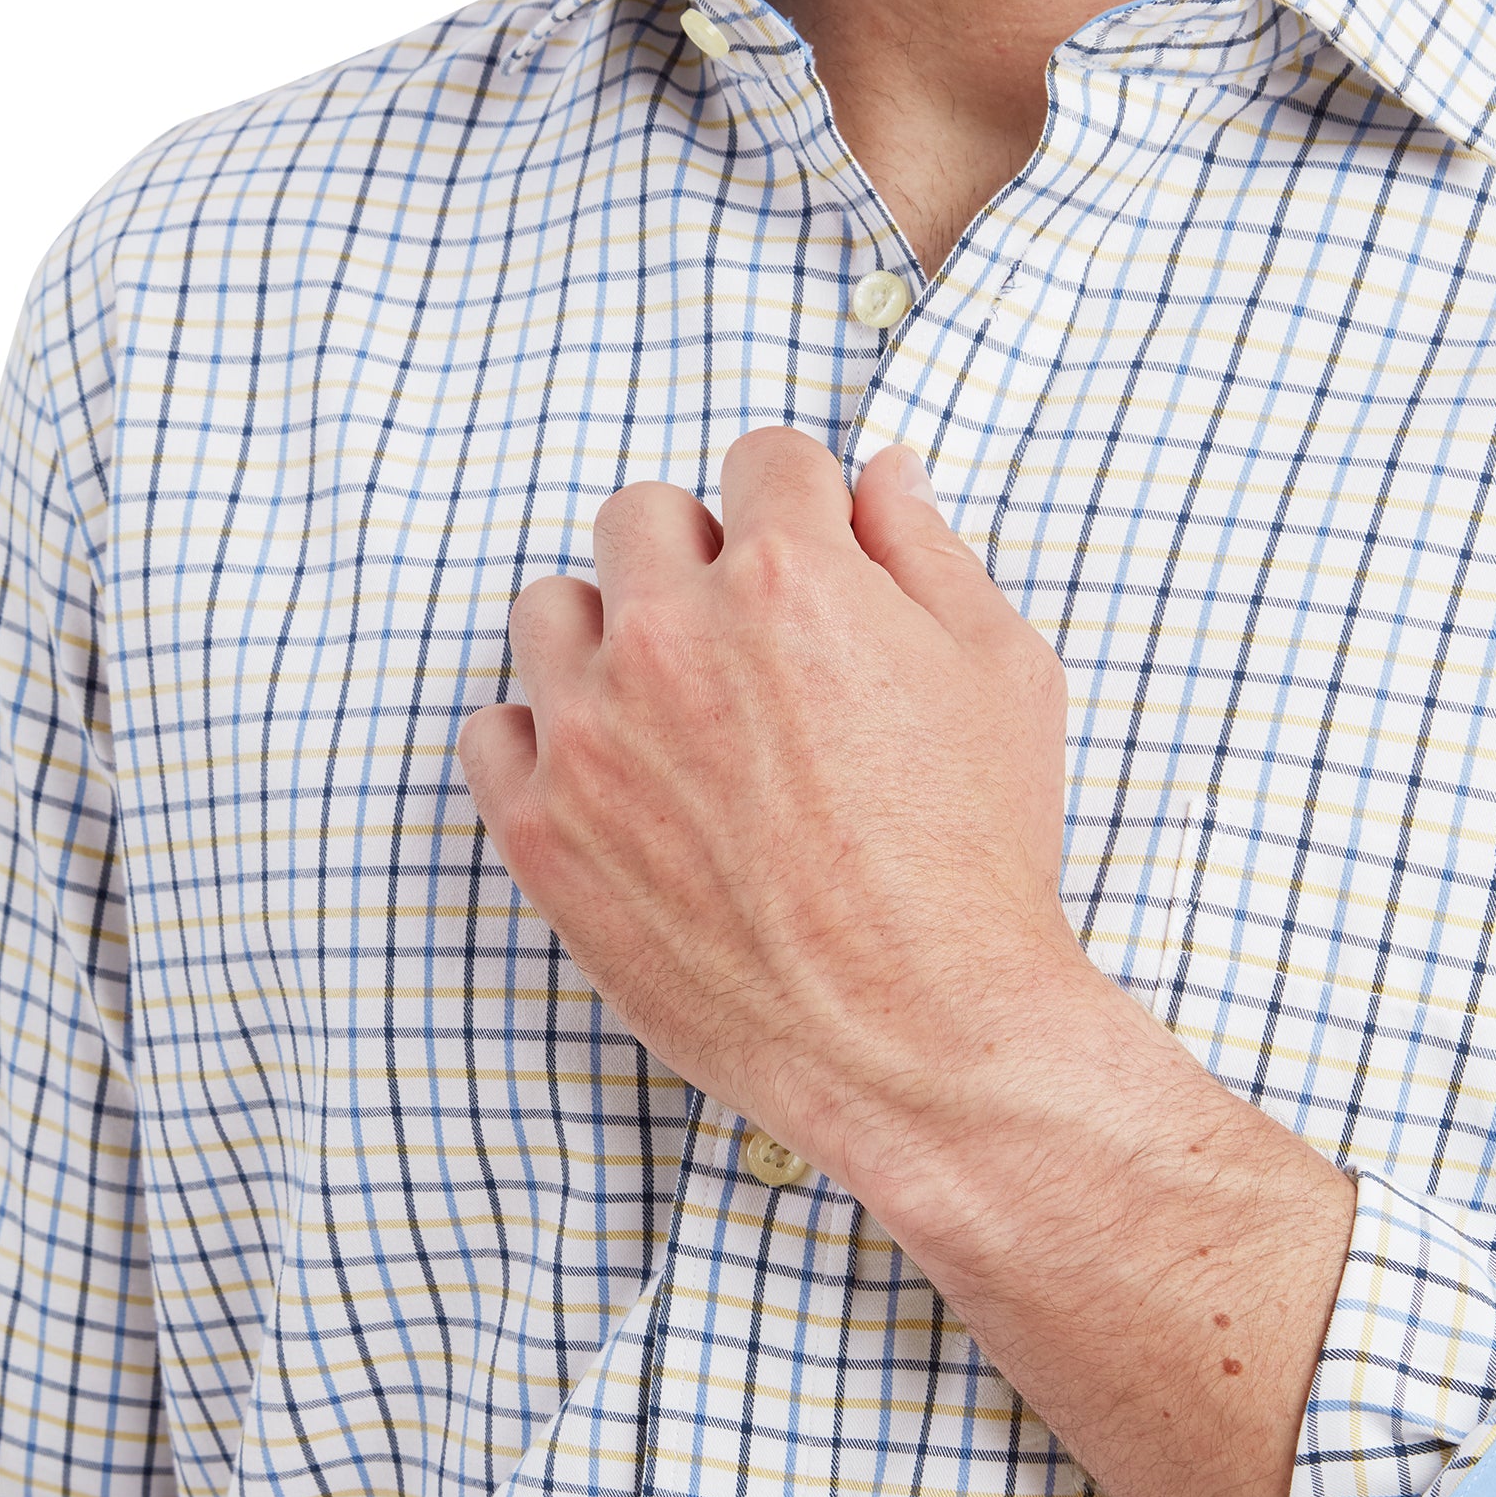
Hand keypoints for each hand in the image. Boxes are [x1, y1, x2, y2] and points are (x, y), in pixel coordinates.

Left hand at [460, 424, 1354, 1496]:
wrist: (925, 1038)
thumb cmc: (980, 859)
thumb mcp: (1003, 676)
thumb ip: (930, 552)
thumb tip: (881, 473)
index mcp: (792, 578)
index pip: (762, 457)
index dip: (802, 505)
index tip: (812, 557)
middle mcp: (674, 637)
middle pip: (641, 516)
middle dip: (702, 556)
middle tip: (752, 640)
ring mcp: (592, 736)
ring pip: (552, 609)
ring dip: (611, 635)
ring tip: (679, 709)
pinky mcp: (543, 833)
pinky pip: (492, 732)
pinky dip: (544, 741)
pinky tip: (619, 778)